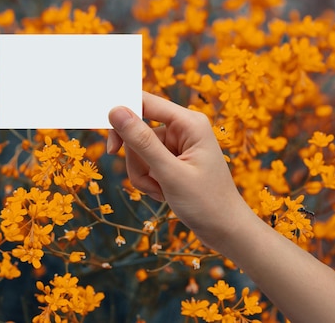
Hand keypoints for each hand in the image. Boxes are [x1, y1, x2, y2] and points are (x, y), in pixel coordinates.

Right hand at [107, 92, 251, 249]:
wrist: (226, 231)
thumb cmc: (207, 203)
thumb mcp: (169, 173)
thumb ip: (141, 141)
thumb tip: (116, 111)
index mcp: (189, 123)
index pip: (145, 103)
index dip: (122, 115)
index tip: (108, 139)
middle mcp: (182, 128)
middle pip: (136, 131)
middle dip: (136, 160)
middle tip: (147, 181)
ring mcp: (176, 145)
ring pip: (137, 151)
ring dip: (142, 175)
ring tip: (162, 192)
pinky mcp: (171, 160)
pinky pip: (144, 164)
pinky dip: (148, 181)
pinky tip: (164, 194)